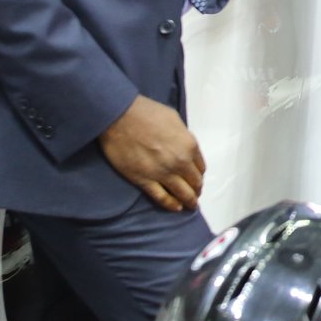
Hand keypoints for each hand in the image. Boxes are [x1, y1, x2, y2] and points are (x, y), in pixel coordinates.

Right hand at [99, 95, 204, 210]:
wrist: (120, 117)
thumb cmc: (147, 113)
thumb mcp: (174, 119)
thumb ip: (183, 137)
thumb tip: (184, 147)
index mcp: (189, 145)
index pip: (200, 166)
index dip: (199, 173)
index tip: (197, 177)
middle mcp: (180, 162)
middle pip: (194, 182)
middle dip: (196, 188)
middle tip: (196, 193)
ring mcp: (162, 173)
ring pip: (182, 193)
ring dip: (189, 200)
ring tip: (191, 205)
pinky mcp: (144, 181)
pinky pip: (162, 197)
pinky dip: (171, 205)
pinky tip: (176, 208)